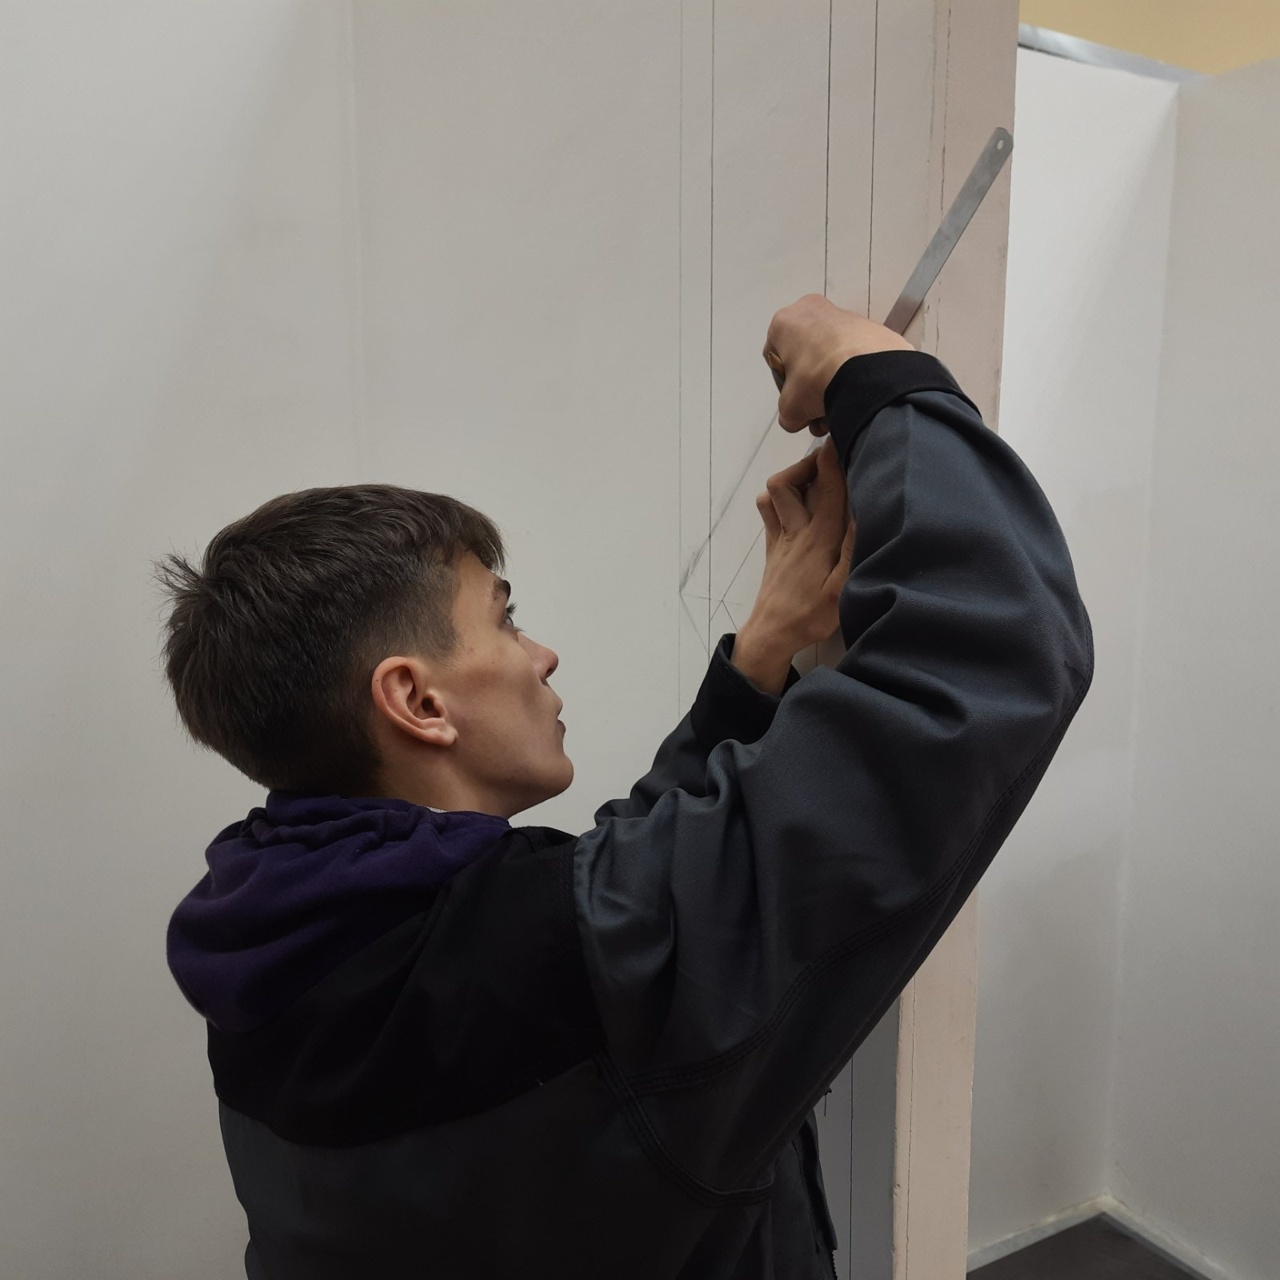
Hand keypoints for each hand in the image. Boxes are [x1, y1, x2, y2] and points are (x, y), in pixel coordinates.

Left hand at [741, 436, 855, 656]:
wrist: (772, 634)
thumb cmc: (810, 616)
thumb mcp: (841, 590)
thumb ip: (853, 551)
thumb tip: (864, 514)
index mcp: (818, 539)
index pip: (826, 488)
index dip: (833, 458)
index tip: (844, 435)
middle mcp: (795, 531)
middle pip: (789, 482)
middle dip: (809, 463)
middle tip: (832, 460)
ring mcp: (780, 538)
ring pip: (773, 493)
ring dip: (791, 479)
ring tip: (815, 481)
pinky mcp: (773, 547)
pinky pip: (769, 511)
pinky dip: (781, 498)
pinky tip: (799, 505)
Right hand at [763, 294, 913, 433]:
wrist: (867, 372)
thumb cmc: (815, 380)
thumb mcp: (789, 407)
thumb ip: (787, 412)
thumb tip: (796, 418)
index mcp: (783, 322)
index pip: (774, 358)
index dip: (784, 385)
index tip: (795, 400)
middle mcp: (810, 310)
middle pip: (804, 355)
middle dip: (810, 385)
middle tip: (817, 407)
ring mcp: (843, 315)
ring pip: (829, 355)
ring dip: (831, 382)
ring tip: (839, 407)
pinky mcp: (869, 325)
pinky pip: (852, 353)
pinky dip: (852, 372)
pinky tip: (855, 392)